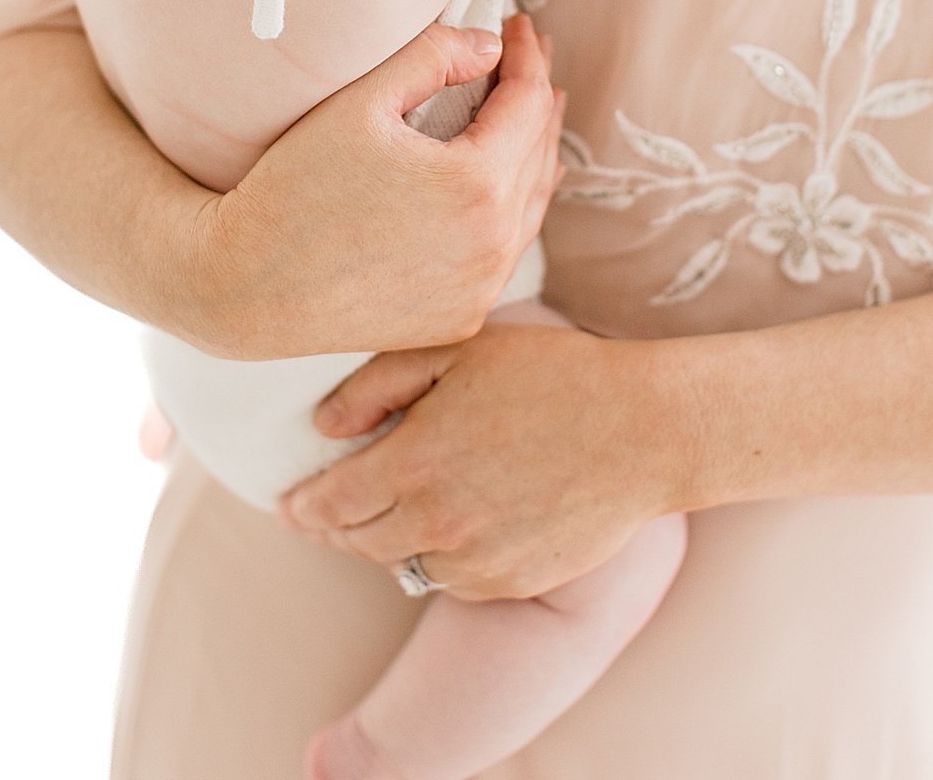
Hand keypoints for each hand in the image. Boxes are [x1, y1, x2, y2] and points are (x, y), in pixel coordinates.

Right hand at [197, 16, 565, 358]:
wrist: (246, 285)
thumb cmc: (294, 186)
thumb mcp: (359, 102)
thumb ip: (432, 56)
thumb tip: (490, 46)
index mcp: (476, 185)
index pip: (529, 103)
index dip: (527, 57)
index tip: (517, 25)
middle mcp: (493, 245)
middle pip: (539, 153)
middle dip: (537, 98)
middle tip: (527, 56)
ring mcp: (480, 289)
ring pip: (530, 206)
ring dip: (532, 152)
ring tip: (534, 111)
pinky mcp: (461, 317)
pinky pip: (504, 251)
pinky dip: (512, 209)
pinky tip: (504, 185)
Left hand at [277, 322, 686, 598]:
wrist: (645, 430)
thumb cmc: (552, 373)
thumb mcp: (460, 349)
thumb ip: (380, 382)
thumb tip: (322, 425)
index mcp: (416, 461)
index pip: (328, 503)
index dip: (300, 507)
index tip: (288, 504)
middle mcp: (439, 521)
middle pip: (357, 542)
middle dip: (332, 527)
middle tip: (320, 512)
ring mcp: (478, 561)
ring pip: (403, 565)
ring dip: (384, 543)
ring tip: (383, 515)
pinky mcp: (514, 583)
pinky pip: (454, 579)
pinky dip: (438, 557)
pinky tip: (449, 524)